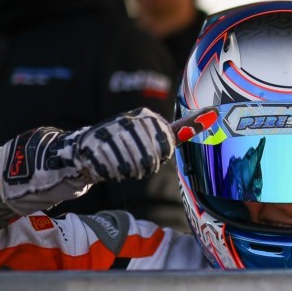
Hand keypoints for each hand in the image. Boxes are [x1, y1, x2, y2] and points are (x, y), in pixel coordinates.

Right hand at [0, 107, 214, 213]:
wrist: (80, 154)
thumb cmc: (122, 147)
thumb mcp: (151, 137)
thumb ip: (179, 131)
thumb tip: (211, 117)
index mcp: (143, 116)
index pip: (168, 142)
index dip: (161, 154)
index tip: (152, 154)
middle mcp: (127, 121)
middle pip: (154, 156)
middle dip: (147, 165)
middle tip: (134, 162)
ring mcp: (110, 134)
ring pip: (136, 165)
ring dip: (131, 171)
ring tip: (120, 164)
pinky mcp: (94, 149)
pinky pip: (117, 171)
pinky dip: (115, 174)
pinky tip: (108, 168)